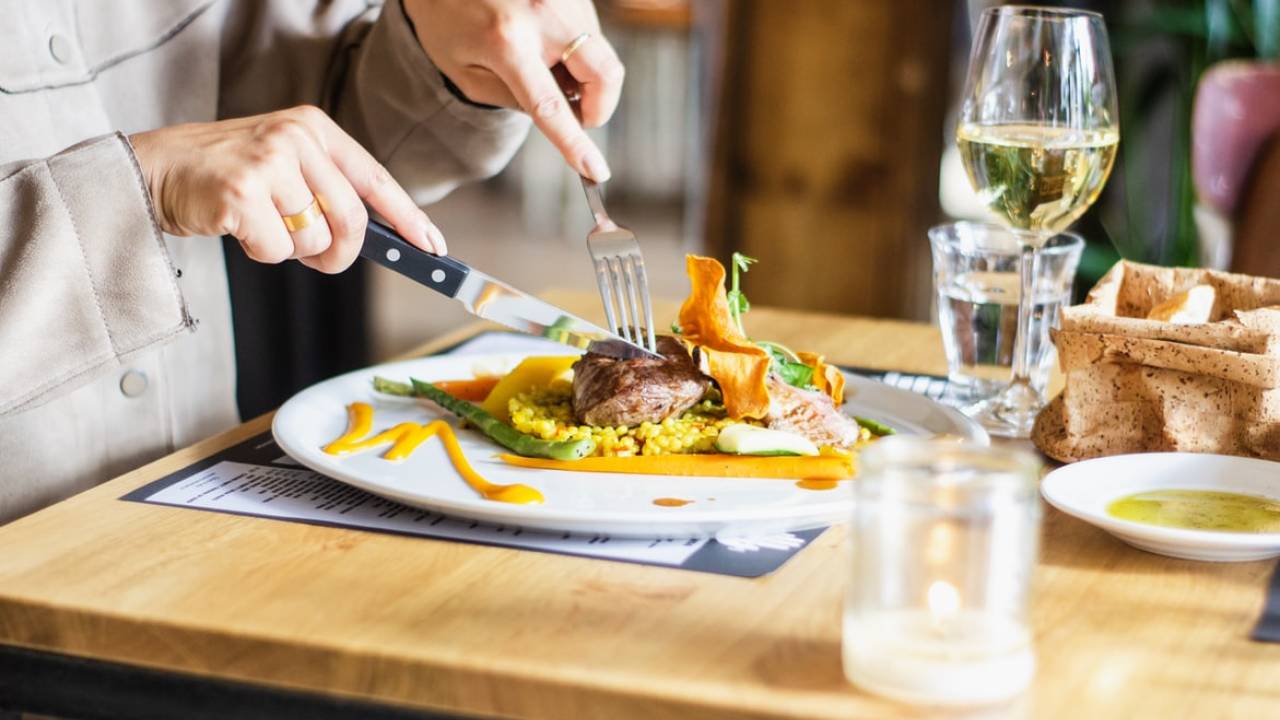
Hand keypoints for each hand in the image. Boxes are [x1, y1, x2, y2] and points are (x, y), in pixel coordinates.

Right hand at [130, 105, 445, 272]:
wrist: (156, 170)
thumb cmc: (228, 176)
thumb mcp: (287, 166)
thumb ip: (330, 191)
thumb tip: (382, 239)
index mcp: (314, 128)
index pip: (377, 180)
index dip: (408, 218)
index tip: (432, 247)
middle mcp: (296, 138)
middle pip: (353, 219)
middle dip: (342, 252)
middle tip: (322, 260)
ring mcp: (268, 162)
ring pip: (315, 239)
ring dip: (294, 250)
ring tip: (264, 226)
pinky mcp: (242, 192)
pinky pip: (278, 250)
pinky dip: (263, 253)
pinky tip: (240, 228)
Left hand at [404, 0, 623, 181]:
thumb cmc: (445, 20)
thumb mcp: (464, 72)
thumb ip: (512, 100)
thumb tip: (562, 114)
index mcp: (507, 42)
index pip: (551, 106)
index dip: (575, 143)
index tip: (596, 171)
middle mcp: (544, 14)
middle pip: (605, 74)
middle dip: (600, 106)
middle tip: (578, 114)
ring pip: (600, 53)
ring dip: (581, 73)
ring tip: (540, 62)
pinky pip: (591, 32)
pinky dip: (576, 50)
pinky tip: (544, 42)